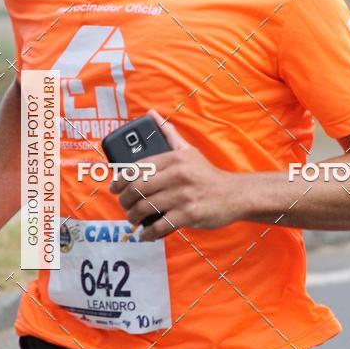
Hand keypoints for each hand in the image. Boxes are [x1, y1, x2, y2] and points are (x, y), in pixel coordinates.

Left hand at [109, 110, 240, 240]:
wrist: (235, 194)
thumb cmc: (208, 174)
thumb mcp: (189, 151)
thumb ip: (169, 134)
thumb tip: (152, 115)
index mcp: (174, 158)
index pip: (138, 168)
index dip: (120, 180)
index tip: (114, 188)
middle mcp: (178, 174)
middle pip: (137, 189)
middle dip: (125, 201)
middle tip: (125, 207)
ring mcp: (183, 195)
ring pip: (145, 208)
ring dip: (133, 217)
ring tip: (132, 220)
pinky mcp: (188, 214)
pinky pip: (160, 225)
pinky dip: (148, 232)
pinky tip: (145, 234)